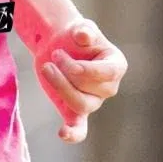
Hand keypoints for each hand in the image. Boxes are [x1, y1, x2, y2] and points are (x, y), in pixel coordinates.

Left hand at [35, 19, 126, 143]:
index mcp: (116, 66)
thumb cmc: (74, 36)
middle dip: (67, 71)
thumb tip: (83, 37)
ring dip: (60, 87)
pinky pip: (79, 128)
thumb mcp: (80, 28)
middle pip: (89, 89)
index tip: (60, 53)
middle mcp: (108, 87)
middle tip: (54, 54)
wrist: (59, 44)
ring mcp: (93, 101)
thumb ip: (84, 30)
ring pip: (80, 104)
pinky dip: (73, 133)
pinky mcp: (75, 111)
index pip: (107, 73)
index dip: (83, 67)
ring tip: (46, 67)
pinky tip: (63, 134)